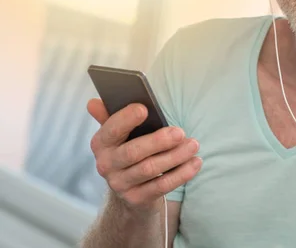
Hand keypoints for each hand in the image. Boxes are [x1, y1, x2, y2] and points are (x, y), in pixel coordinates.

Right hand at [87, 98, 201, 211]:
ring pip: (150, 169)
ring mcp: (120, 184)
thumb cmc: (131, 148)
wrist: (131, 188)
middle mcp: (106, 165)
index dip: (126, 119)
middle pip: (133, 152)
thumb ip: (111, 116)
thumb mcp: (121, 133)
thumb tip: (93, 102)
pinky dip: (181, 174)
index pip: (110, 130)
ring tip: (193, 145)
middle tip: (180, 132)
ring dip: (175, 156)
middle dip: (158, 141)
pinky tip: (195, 162)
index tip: (145, 109)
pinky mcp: (136, 199)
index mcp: (101, 143)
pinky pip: (161, 186)